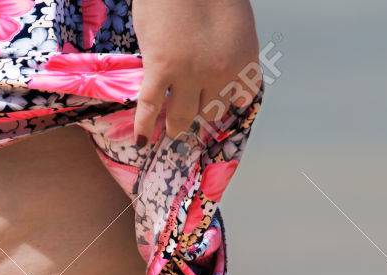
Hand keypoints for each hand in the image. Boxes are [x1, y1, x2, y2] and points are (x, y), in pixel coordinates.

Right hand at [132, 0, 259, 143]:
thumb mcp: (233, 21)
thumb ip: (227, 48)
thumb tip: (213, 64)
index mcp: (244, 58)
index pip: (241, 97)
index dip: (228, 103)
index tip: (218, 106)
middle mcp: (221, 73)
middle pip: (210, 109)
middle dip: (200, 112)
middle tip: (191, 117)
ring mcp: (189, 74)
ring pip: (183, 114)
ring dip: (177, 125)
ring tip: (171, 131)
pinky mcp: (160, 69)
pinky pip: (151, 106)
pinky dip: (145, 126)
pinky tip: (142, 141)